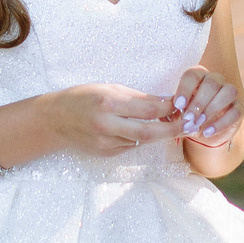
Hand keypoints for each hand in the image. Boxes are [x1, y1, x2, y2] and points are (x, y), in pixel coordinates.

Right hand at [43, 84, 176, 156]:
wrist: (54, 119)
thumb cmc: (83, 98)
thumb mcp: (109, 89)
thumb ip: (137, 97)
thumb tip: (166, 101)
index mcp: (109, 104)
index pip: (148, 108)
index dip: (169, 108)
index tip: (183, 105)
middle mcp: (107, 125)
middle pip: (149, 131)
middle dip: (172, 129)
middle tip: (188, 124)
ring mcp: (106, 143)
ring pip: (141, 140)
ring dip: (157, 133)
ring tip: (168, 123)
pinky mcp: (105, 153)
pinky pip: (130, 146)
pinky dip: (139, 138)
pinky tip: (139, 129)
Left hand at [169, 68, 243, 147]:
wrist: (203, 131)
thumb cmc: (186, 117)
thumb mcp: (175, 114)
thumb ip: (169, 111)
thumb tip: (163, 112)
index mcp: (198, 77)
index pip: (193, 75)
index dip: (185, 88)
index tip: (178, 105)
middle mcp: (215, 80)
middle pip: (212, 83)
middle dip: (199, 101)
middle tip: (189, 118)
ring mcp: (229, 93)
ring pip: (228, 91)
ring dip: (212, 108)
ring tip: (199, 123)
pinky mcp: (238, 108)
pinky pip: (236, 111)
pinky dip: (222, 123)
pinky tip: (207, 132)